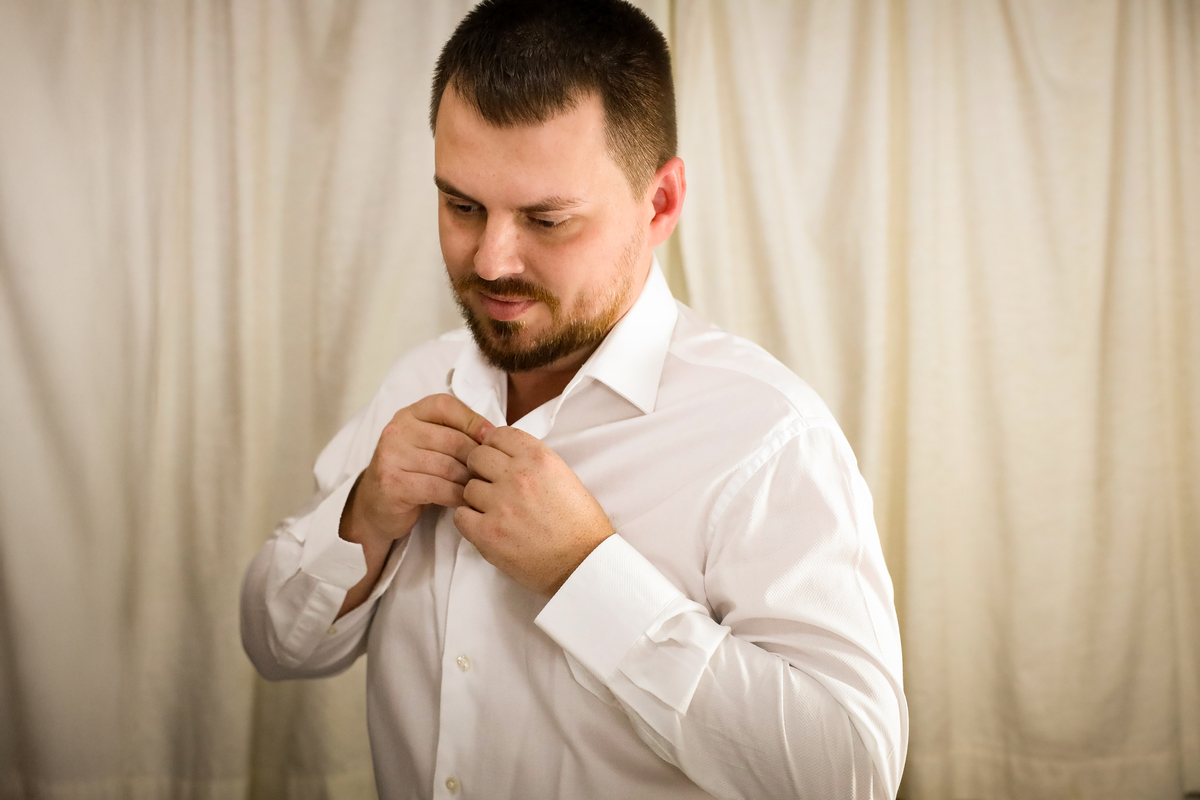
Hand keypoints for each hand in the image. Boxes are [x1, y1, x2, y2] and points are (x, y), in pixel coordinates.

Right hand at [342, 393, 493, 549]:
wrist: (376, 505)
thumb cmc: (413, 472)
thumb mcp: (428, 445)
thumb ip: (454, 433)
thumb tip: (497, 435)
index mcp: (409, 414)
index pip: (446, 406)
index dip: (473, 421)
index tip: (492, 439)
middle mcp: (398, 430)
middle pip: (453, 440)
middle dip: (477, 459)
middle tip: (492, 473)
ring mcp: (392, 456)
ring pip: (448, 466)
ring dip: (470, 481)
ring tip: (481, 489)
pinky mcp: (393, 483)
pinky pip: (438, 488)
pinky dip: (457, 496)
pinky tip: (465, 501)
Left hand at [454, 427, 613, 596]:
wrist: (583, 564)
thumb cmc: (579, 524)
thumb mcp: (564, 476)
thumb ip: (532, 462)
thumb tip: (503, 455)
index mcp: (539, 458)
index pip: (499, 434)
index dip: (494, 447)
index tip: (497, 459)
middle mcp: (518, 476)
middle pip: (476, 457)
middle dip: (481, 469)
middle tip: (491, 485)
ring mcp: (500, 505)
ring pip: (467, 488)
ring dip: (477, 498)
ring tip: (495, 511)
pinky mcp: (487, 533)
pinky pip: (460, 516)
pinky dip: (470, 521)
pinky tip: (487, 526)